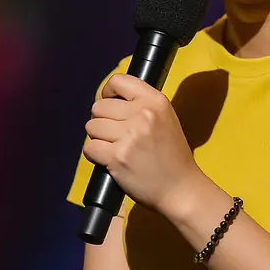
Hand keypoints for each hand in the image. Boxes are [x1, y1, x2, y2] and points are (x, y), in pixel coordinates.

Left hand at [83, 74, 204, 215]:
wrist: (180, 188)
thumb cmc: (171, 155)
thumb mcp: (165, 118)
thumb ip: (140, 105)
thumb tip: (105, 98)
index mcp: (156, 100)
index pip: (118, 81)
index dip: (107, 93)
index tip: (110, 106)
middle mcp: (143, 114)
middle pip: (99, 107)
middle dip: (102, 121)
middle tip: (116, 135)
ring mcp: (130, 135)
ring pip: (91, 127)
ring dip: (98, 139)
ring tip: (116, 148)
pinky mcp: (118, 157)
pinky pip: (89, 148)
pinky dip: (96, 156)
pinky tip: (111, 160)